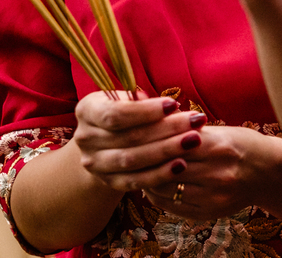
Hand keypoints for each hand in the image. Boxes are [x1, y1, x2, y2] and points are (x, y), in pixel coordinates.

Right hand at [73, 92, 206, 191]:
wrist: (108, 141)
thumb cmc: (126, 111)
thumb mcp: (128, 98)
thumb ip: (143, 101)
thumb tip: (168, 107)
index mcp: (87, 110)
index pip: (116, 113)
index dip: (146, 111)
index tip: (174, 104)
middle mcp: (85, 138)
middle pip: (129, 137)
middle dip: (167, 129)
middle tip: (196, 121)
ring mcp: (94, 163)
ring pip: (132, 160)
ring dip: (167, 151)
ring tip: (194, 140)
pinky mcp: (109, 182)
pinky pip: (135, 181)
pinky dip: (159, 174)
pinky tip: (181, 164)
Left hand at [143, 126, 281, 220]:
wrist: (270, 173)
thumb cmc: (242, 145)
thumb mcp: (220, 132)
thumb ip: (188, 132)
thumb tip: (151, 126)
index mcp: (218, 146)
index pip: (173, 144)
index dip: (151, 140)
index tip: (135, 136)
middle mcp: (217, 173)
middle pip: (167, 167)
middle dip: (145, 161)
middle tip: (127, 154)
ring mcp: (213, 196)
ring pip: (167, 189)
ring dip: (148, 180)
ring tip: (137, 170)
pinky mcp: (210, 212)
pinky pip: (174, 206)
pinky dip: (159, 196)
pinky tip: (153, 187)